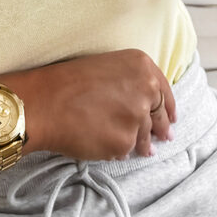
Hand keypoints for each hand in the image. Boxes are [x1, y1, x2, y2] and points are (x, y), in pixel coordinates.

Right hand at [34, 48, 176, 161]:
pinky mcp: (125, 141)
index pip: (164, 90)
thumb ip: (132, 83)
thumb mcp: (106, 67)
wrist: (44, 102)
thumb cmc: (66, 82)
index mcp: (141, 65)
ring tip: (143, 151)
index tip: (173, 117)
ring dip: (144, 145)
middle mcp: (145, 89)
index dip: (169, 106)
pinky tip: (108, 146)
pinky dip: (119, 150)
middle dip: (162, 129)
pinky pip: (126, 149)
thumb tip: (146, 107)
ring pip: (145, 136)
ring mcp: (136, 117)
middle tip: (165, 137)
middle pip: (160, 115)